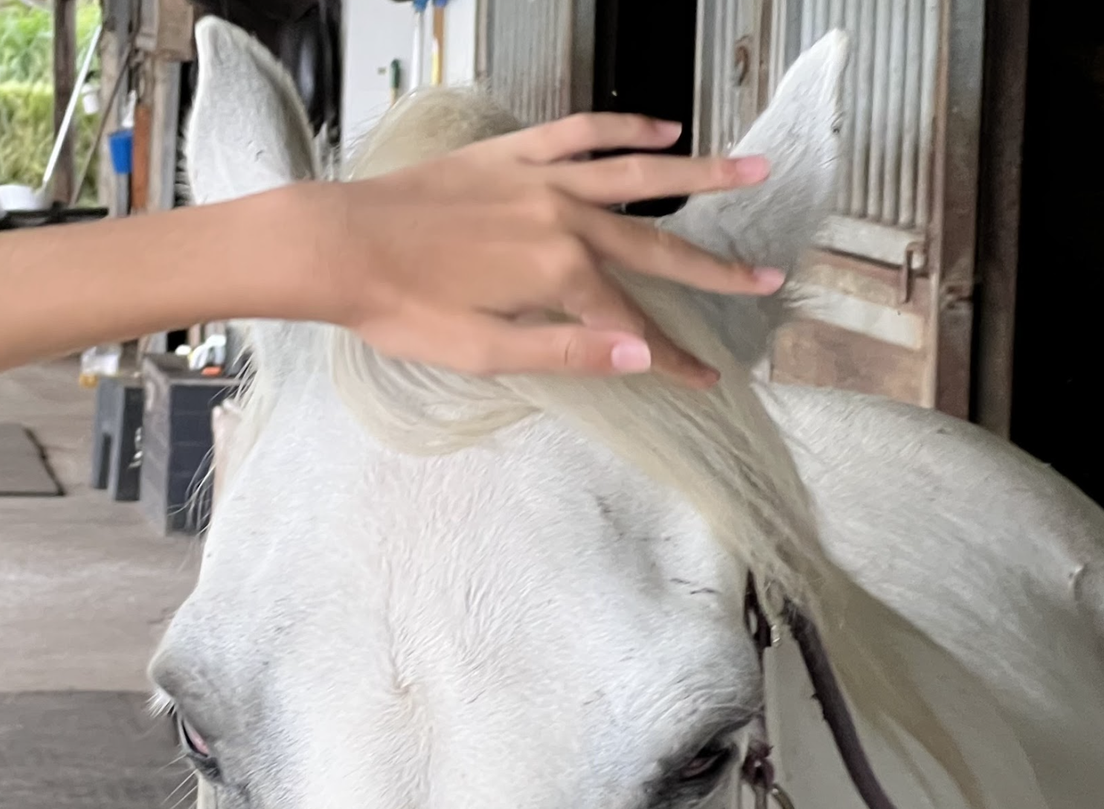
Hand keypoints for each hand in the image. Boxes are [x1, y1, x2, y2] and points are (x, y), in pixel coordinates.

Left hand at [279, 115, 785, 386]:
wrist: (339, 245)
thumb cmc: (400, 308)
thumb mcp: (481, 353)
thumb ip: (565, 353)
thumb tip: (641, 357)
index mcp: (558, 276)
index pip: (632, 327)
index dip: (673, 359)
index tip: (706, 380)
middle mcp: (562, 220)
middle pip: (655, 248)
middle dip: (714, 272)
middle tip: (768, 279)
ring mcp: (539, 181)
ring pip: (638, 174)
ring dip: (702, 175)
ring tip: (756, 170)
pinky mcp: (510, 156)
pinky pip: (580, 132)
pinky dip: (624, 127)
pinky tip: (662, 128)